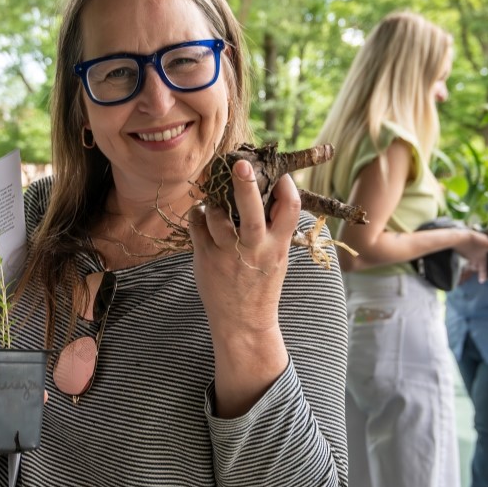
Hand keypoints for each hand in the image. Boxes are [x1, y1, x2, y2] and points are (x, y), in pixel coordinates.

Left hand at [189, 160, 298, 341]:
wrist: (243, 322)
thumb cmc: (261, 283)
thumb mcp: (278, 256)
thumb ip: (275, 228)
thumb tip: (270, 189)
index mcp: (278, 245)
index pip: (290, 208)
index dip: (286, 186)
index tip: (278, 173)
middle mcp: (254, 248)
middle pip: (251, 210)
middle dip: (246, 185)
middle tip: (240, 164)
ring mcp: (227, 253)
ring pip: (216, 213)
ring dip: (214, 201)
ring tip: (217, 201)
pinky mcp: (205, 257)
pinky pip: (197, 223)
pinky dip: (198, 213)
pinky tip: (203, 214)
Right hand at [456, 230, 487, 283]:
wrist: (456, 238)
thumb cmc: (473, 242)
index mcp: (480, 259)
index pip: (483, 269)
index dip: (483, 275)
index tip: (482, 281)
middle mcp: (473, 258)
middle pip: (475, 266)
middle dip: (477, 269)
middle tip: (478, 270)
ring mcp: (466, 254)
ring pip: (470, 259)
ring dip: (472, 261)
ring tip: (474, 259)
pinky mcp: (461, 248)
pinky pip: (466, 253)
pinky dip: (468, 253)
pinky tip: (468, 248)